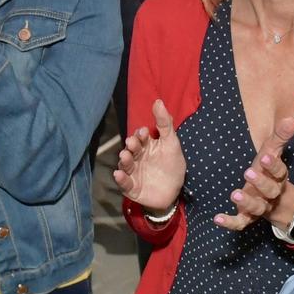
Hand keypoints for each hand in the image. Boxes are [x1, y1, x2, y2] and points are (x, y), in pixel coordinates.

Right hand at [114, 99, 186, 213]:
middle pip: (131, 150)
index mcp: (146, 146)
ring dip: (124, 160)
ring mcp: (133, 173)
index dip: (140, 135)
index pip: (140, 138)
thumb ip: (165, 123)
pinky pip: (124, 183)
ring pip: (125, 165)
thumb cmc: (172, 165)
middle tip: (132, 143)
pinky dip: (121, 179)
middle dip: (131, 146)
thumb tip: (158, 101)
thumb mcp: (172, 143)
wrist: (175, 192)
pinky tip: (118, 174)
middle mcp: (136, 158)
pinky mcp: (131, 188)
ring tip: (125, 155)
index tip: (143, 132)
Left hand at [215, 115, 293, 230]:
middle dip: (260, 182)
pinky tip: (217, 218)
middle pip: (270, 190)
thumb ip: (279, 137)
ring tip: (235, 194)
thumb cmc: (268, 171)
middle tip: (248, 172)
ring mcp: (260, 206)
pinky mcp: (247, 217)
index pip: (280, 171)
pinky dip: (230, 222)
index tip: (266, 156)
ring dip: (247, 202)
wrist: (274, 200)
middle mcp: (271, 194)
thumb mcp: (272, 152)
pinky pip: (240, 222)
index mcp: (278, 177)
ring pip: (257, 207)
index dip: (273, 165)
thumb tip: (290, 119)